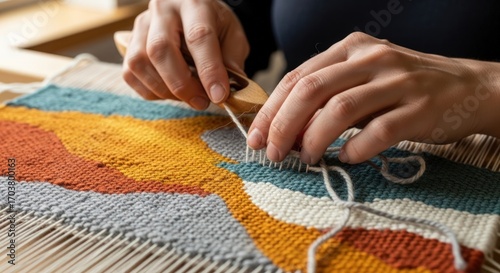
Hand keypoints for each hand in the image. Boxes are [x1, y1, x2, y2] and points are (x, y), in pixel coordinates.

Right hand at [122, 0, 248, 109]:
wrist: (193, 13)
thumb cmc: (215, 25)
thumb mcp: (233, 36)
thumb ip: (231, 61)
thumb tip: (224, 91)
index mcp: (194, 3)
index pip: (198, 36)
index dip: (209, 70)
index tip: (218, 95)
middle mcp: (163, 10)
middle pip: (160, 49)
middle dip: (181, 84)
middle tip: (201, 102)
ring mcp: (141, 25)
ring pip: (140, 62)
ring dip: (165, 89)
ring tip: (188, 97)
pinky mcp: (129, 43)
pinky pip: (130, 74)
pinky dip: (151, 91)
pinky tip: (170, 92)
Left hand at [247, 32, 499, 164]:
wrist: (466, 87)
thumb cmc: (401, 87)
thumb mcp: (361, 79)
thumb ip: (325, 96)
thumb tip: (283, 128)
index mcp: (350, 49)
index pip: (297, 77)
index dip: (272, 110)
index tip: (257, 138)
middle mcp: (371, 58)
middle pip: (312, 90)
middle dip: (284, 126)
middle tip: (274, 154)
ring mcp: (397, 81)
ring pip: (340, 109)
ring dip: (314, 139)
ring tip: (306, 159)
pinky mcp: (419, 108)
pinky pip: (379, 131)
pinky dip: (355, 149)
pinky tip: (346, 158)